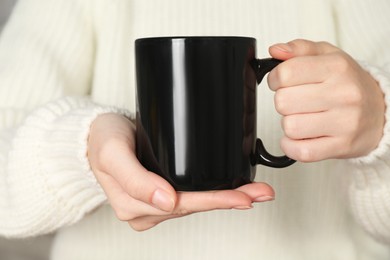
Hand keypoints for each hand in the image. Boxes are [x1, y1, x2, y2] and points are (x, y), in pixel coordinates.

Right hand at [87, 113, 274, 230]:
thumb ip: (134, 179)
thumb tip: (166, 201)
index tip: (243, 198)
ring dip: (226, 197)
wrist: (95, 135)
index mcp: (134, 205)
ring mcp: (155, 203)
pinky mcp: (160, 193)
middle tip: (262, 193)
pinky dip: (213, 192)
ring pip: (196, 203)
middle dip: (230, 200)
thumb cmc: (102, 141)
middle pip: (195, 206)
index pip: (183, 205)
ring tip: (256, 191)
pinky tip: (232, 189)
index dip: (214, 201)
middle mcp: (147, 209)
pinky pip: (190, 196)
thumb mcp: (113, 154)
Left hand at [268, 39, 384, 161]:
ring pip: (290, 127)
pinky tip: (299, 137)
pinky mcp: (342, 146)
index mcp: (337, 67)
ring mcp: (344, 122)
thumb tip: (275, 50)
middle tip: (295, 101)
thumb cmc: (348, 83)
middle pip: (283, 102)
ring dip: (289, 124)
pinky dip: (292, 146)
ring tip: (303, 118)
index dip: (275, 79)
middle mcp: (343, 94)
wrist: (381, 111)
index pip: (285, 73)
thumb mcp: (328, 56)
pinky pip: (301, 151)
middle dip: (283, 102)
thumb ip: (299, 49)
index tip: (281, 82)